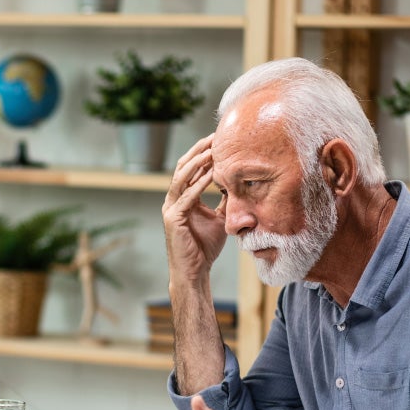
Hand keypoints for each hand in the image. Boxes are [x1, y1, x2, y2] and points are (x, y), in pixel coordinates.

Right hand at [162, 133, 226, 286]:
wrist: (194, 272)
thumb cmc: (204, 248)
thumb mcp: (220, 218)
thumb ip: (224, 201)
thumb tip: (238, 183)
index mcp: (182, 198)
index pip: (190, 169)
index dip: (203, 153)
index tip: (220, 140)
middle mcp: (173, 201)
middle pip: (183, 167)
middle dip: (199, 151)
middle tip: (215, 137)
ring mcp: (170, 209)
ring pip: (181, 178)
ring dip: (197, 163)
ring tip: (212, 151)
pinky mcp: (173, 220)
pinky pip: (186, 197)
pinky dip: (198, 185)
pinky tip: (212, 175)